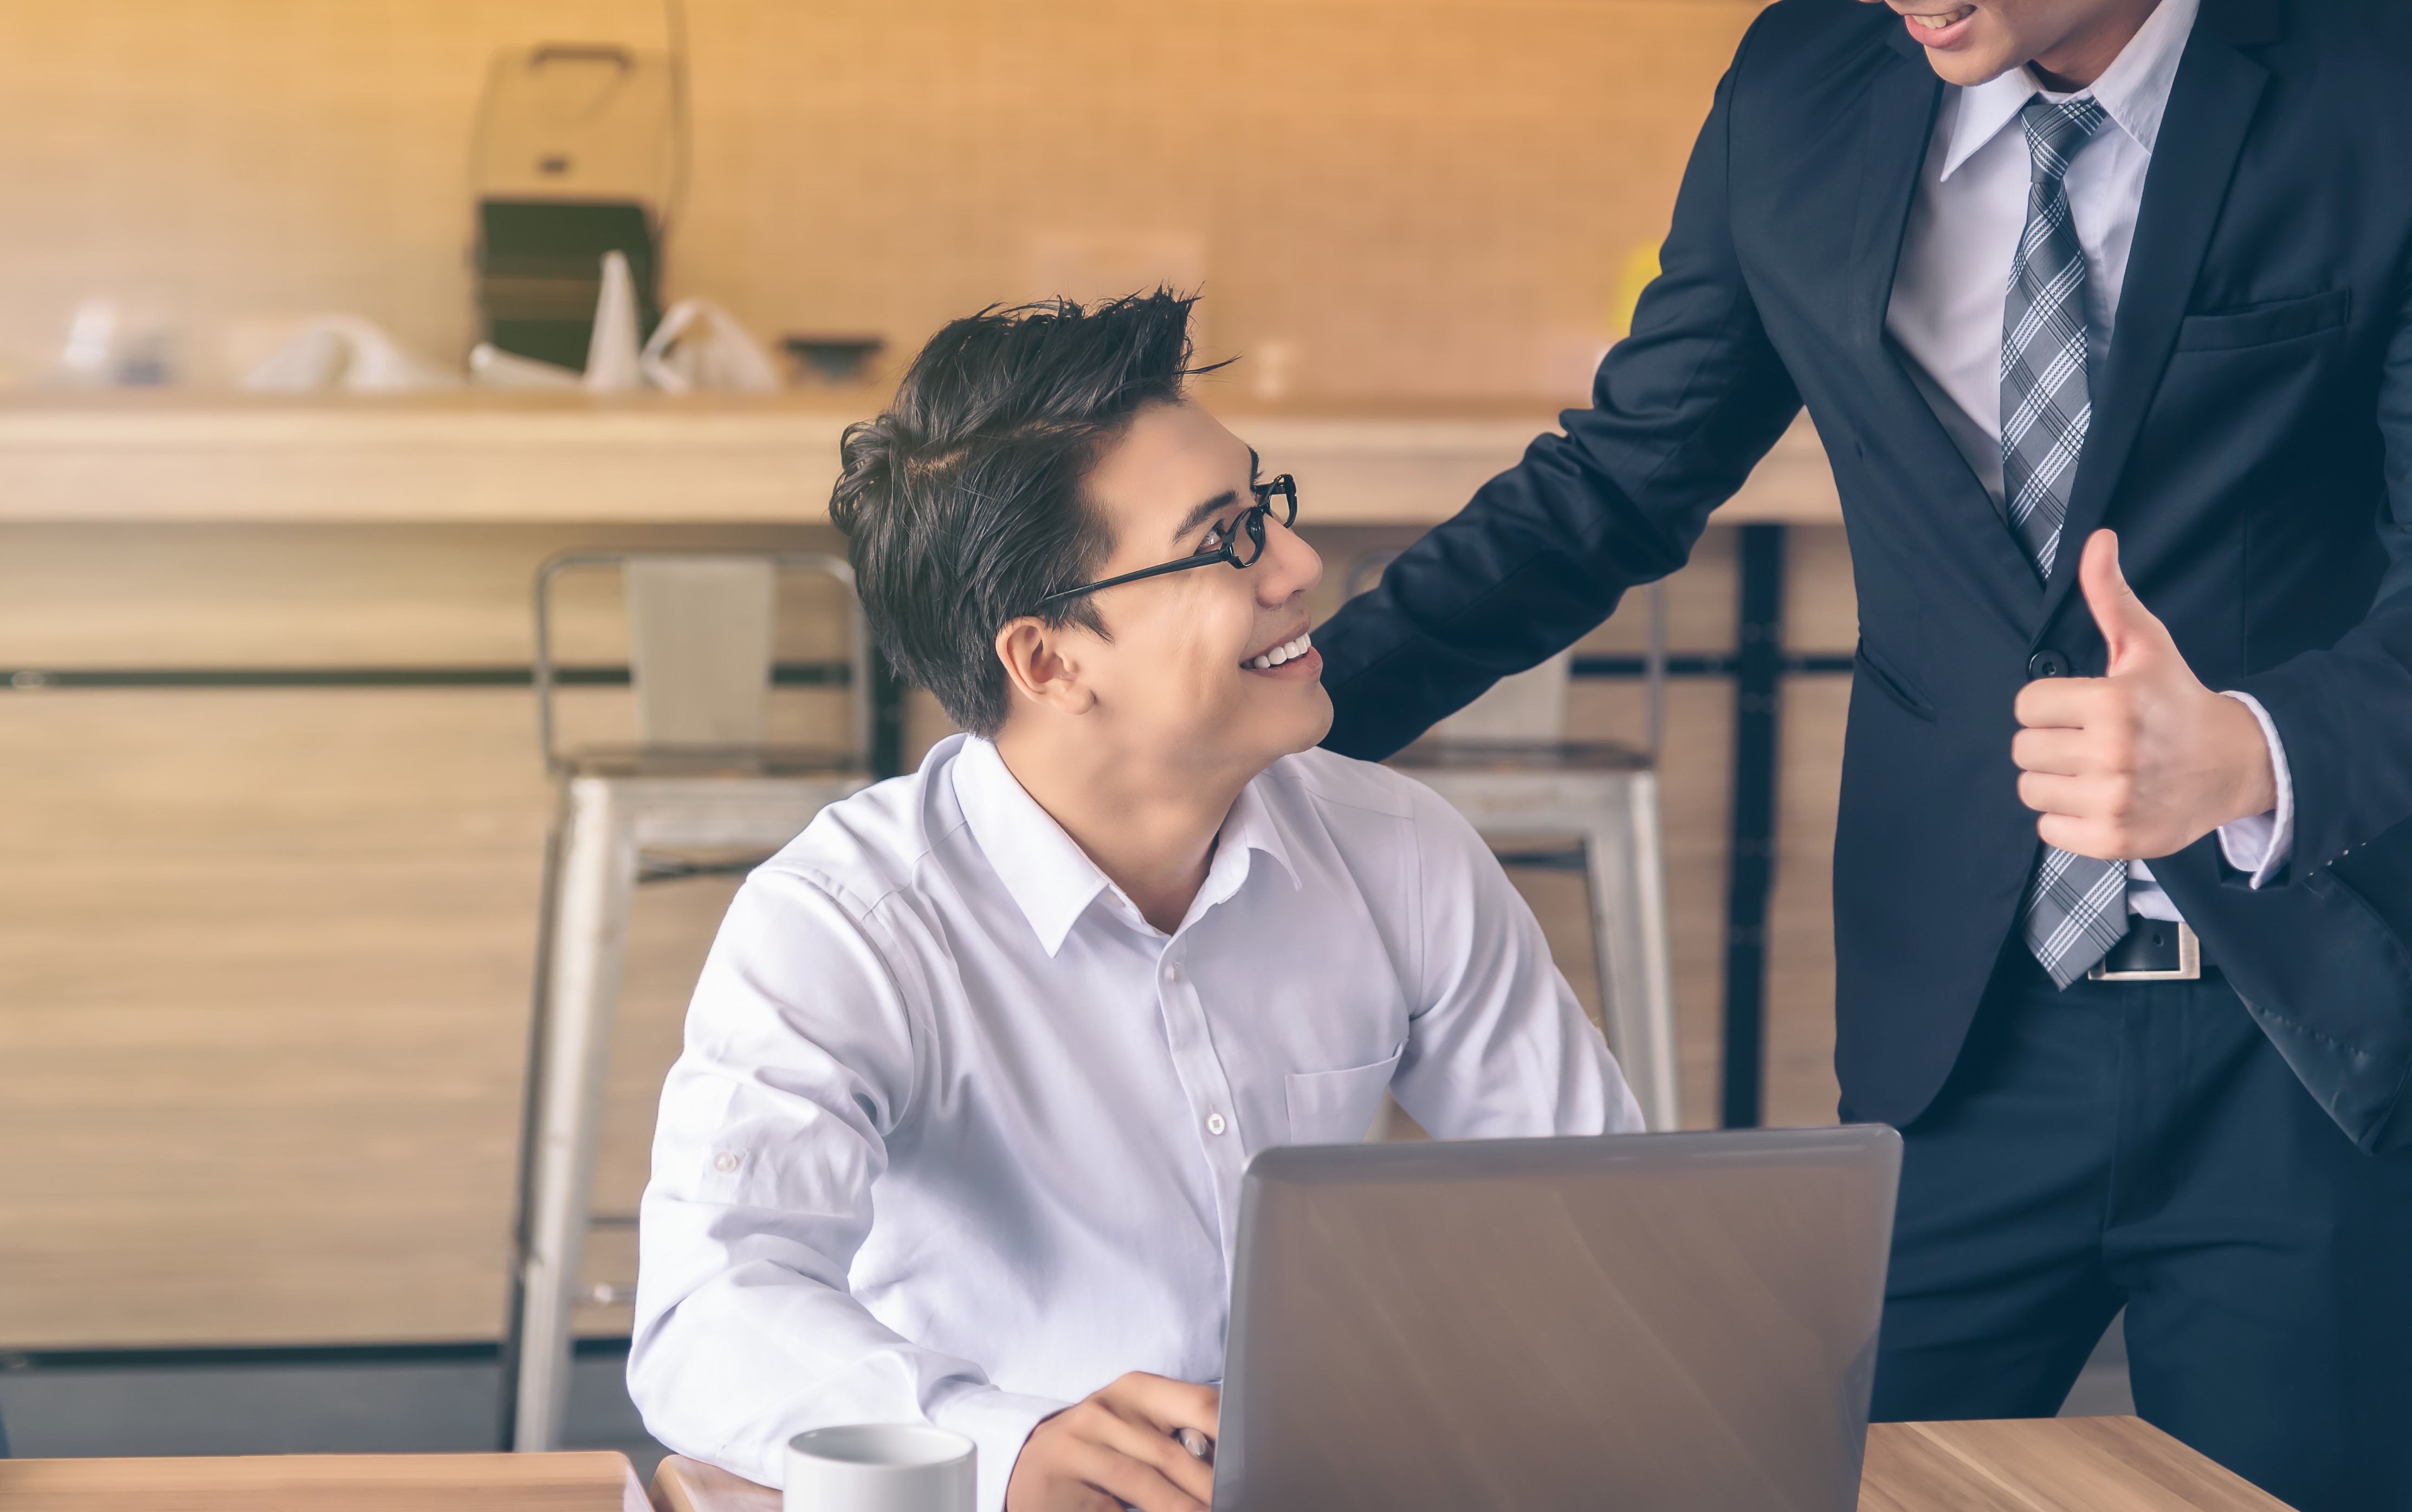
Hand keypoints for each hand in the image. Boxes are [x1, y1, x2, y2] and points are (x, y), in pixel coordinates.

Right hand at [1005, 1372, 1218, 1511]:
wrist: (1028, 1468)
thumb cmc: (1100, 1448)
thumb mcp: (1138, 1429)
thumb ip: (1179, 1438)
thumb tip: (1234, 1467)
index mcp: (1135, 1390)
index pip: (1199, 1405)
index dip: (1232, 1439)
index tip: (1255, 1469)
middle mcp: (1103, 1412)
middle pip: (1172, 1454)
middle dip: (1210, 1490)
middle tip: (1238, 1501)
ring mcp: (1075, 1448)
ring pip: (1142, 1483)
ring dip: (1182, 1509)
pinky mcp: (1057, 1483)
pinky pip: (1109, 1506)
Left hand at [2012, 530, 2276, 860]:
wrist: (2234, 764)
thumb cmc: (2177, 700)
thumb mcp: (2145, 645)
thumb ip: (2111, 596)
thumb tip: (2097, 540)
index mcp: (2112, 703)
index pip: (2025, 706)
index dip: (2047, 706)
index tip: (2079, 708)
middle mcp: (2112, 754)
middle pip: (2023, 749)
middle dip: (2049, 742)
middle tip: (2087, 740)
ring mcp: (2114, 800)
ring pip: (2030, 790)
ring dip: (2054, 781)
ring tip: (2092, 770)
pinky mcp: (2115, 840)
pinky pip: (2047, 831)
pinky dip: (2065, 819)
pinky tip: (2096, 800)